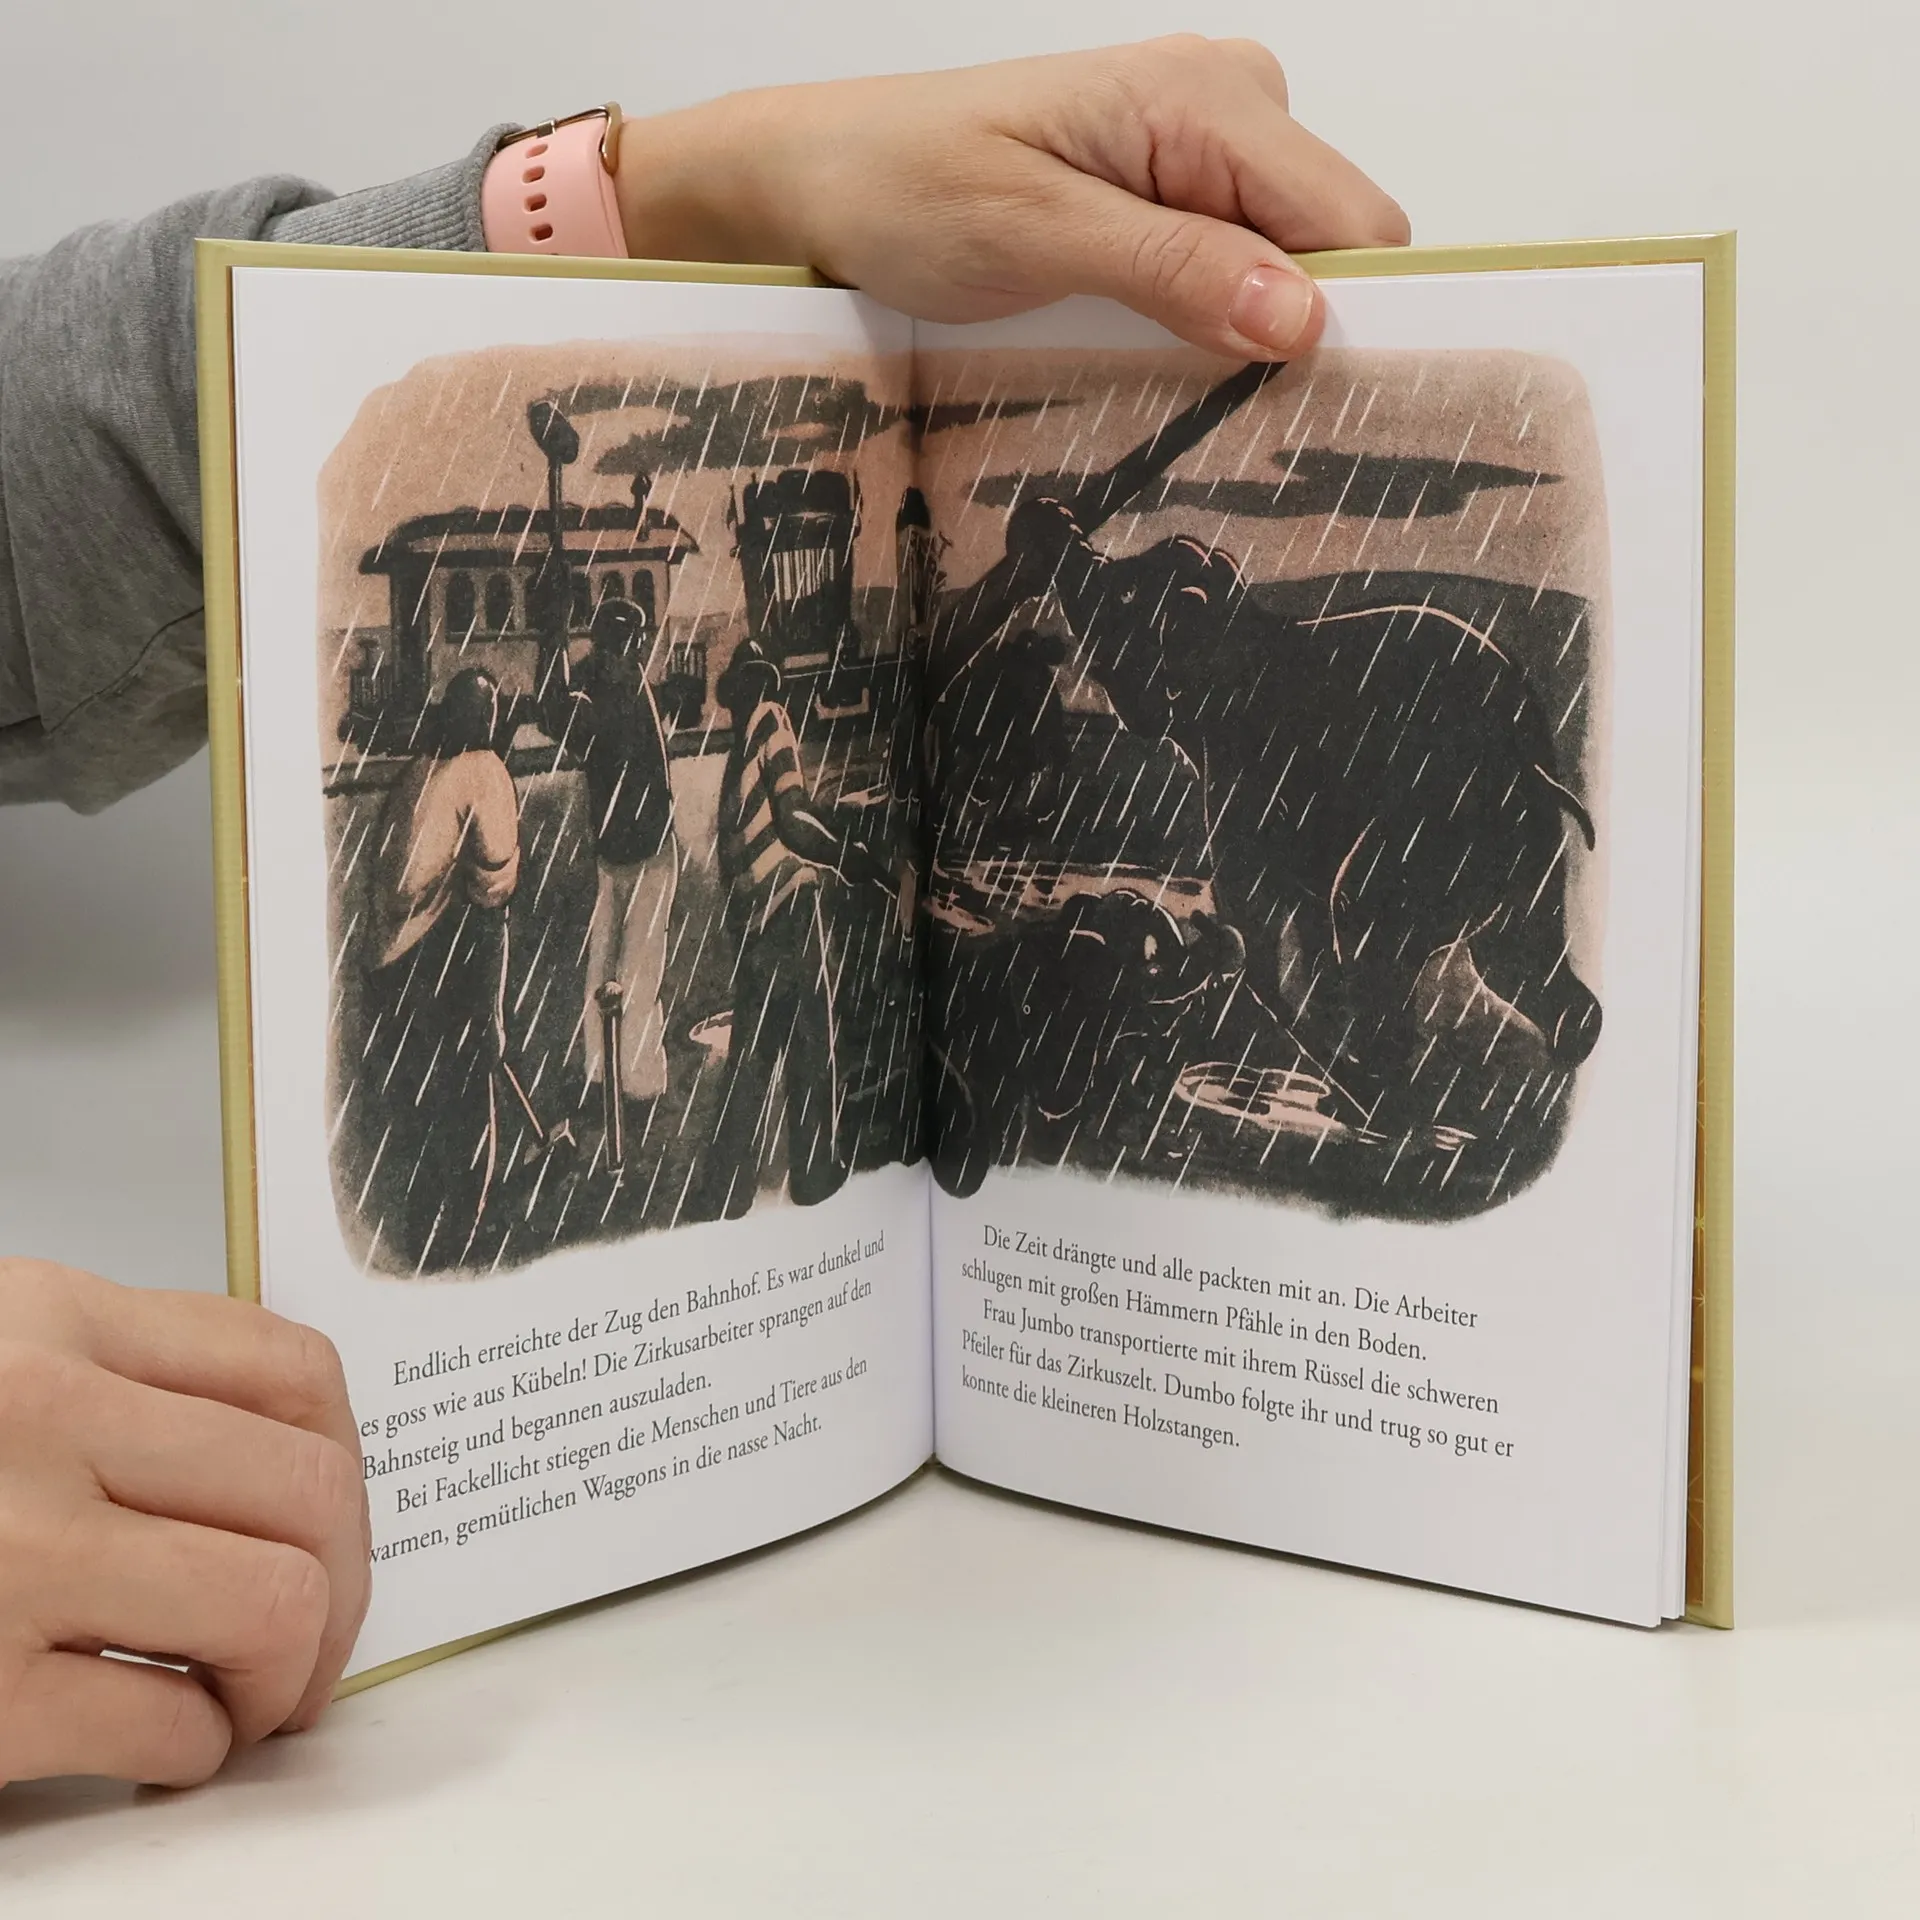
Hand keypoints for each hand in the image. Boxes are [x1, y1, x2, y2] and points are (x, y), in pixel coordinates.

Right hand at [0, 1260, 368, 1787]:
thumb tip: (282, 1459)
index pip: (294, 1371)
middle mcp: (40, 1418)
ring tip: (249, 1696)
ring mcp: (10, 1554)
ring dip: (290, 1671)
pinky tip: (166, 1740)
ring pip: (276, 1599)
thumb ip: (115, 1377)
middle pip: (311, 1489)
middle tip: (310, 1638)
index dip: (350, 1465)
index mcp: (52, 1321)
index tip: (335, 1528)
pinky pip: (172, 1720)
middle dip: (344, 1584)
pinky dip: (198, 1748)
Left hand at [614, 37, 1408, 358]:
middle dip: (1295, 332)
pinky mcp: (1172, 190)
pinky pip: (1237, 264)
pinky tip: (1156, 351)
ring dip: (1246, 333)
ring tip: (1163, 376)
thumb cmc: (907, 189)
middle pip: (1333, 246)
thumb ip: (1174, 270)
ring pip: (1289, 263)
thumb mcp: (1036, 235)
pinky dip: (1212, 319)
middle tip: (1214, 411)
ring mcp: (1202, 145)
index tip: (1307, 411)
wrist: (825, 180)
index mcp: (1209, 98)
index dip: (1348, 320)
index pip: (1353, 224)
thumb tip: (1301, 319)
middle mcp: (1229, 105)